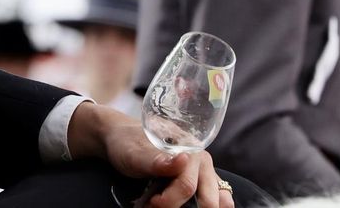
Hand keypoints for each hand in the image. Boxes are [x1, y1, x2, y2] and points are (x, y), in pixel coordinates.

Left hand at [67, 102, 233, 207]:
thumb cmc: (128, 144)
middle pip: (207, 199)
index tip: (150, 203)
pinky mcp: (202, 183)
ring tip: (168, 205)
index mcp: (190, 150)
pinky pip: (213, 200)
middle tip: (157, 206)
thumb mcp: (134, 153)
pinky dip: (199, 207)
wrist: (121, 139)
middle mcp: (203, 162)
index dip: (167, 201)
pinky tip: (183, 206)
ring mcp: (205, 173)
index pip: (187, 186)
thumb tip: (183, 160)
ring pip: (218, 201)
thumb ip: (156, 161)